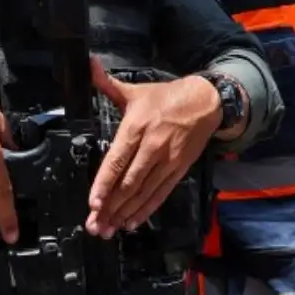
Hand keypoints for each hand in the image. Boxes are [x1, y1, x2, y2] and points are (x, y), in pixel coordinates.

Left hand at [86, 61, 221, 237]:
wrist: (206, 102)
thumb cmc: (166, 98)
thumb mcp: (135, 90)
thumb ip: (107, 84)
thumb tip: (88, 65)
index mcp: (136, 127)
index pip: (117, 160)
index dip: (105, 184)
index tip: (94, 203)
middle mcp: (151, 147)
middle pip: (128, 183)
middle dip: (110, 206)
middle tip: (96, 226)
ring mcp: (167, 161)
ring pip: (143, 192)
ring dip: (125, 213)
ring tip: (109, 230)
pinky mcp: (178, 169)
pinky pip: (160, 194)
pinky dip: (146, 210)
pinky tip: (132, 222)